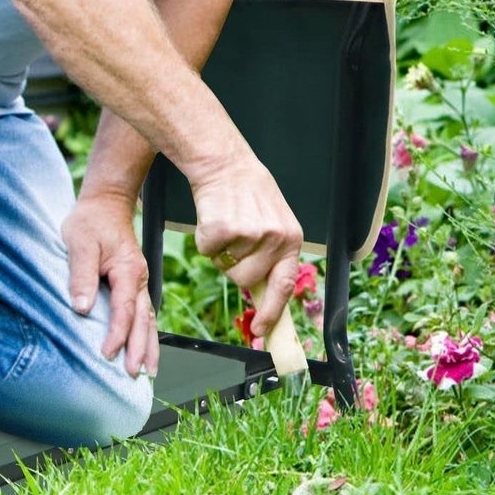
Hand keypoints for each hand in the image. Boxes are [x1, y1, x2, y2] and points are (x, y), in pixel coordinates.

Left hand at [61, 192, 158, 377]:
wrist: (106, 203)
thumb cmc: (91, 221)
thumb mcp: (80, 243)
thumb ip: (81, 275)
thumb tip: (81, 307)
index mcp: (127, 270)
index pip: (124, 310)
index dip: (117, 335)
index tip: (107, 354)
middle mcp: (138, 277)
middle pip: (143, 320)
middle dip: (141, 349)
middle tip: (136, 374)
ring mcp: (138, 280)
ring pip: (148, 318)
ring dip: (149, 345)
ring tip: (148, 371)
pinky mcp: (133, 282)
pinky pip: (144, 311)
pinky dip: (146, 332)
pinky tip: (145, 347)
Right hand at [191, 158, 302, 337]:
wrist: (225, 163)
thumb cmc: (248, 193)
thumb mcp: (273, 221)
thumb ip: (272, 255)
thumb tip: (263, 295)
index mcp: (291, 239)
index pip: (284, 286)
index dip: (272, 313)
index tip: (262, 332)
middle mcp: (274, 238)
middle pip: (246, 281)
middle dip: (234, 268)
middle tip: (234, 239)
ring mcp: (250, 233)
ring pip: (225, 267)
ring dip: (220, 251)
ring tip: (227, 223)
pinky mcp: (224, 229)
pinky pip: (207, 251)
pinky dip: (204, 238)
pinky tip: (213, 216)